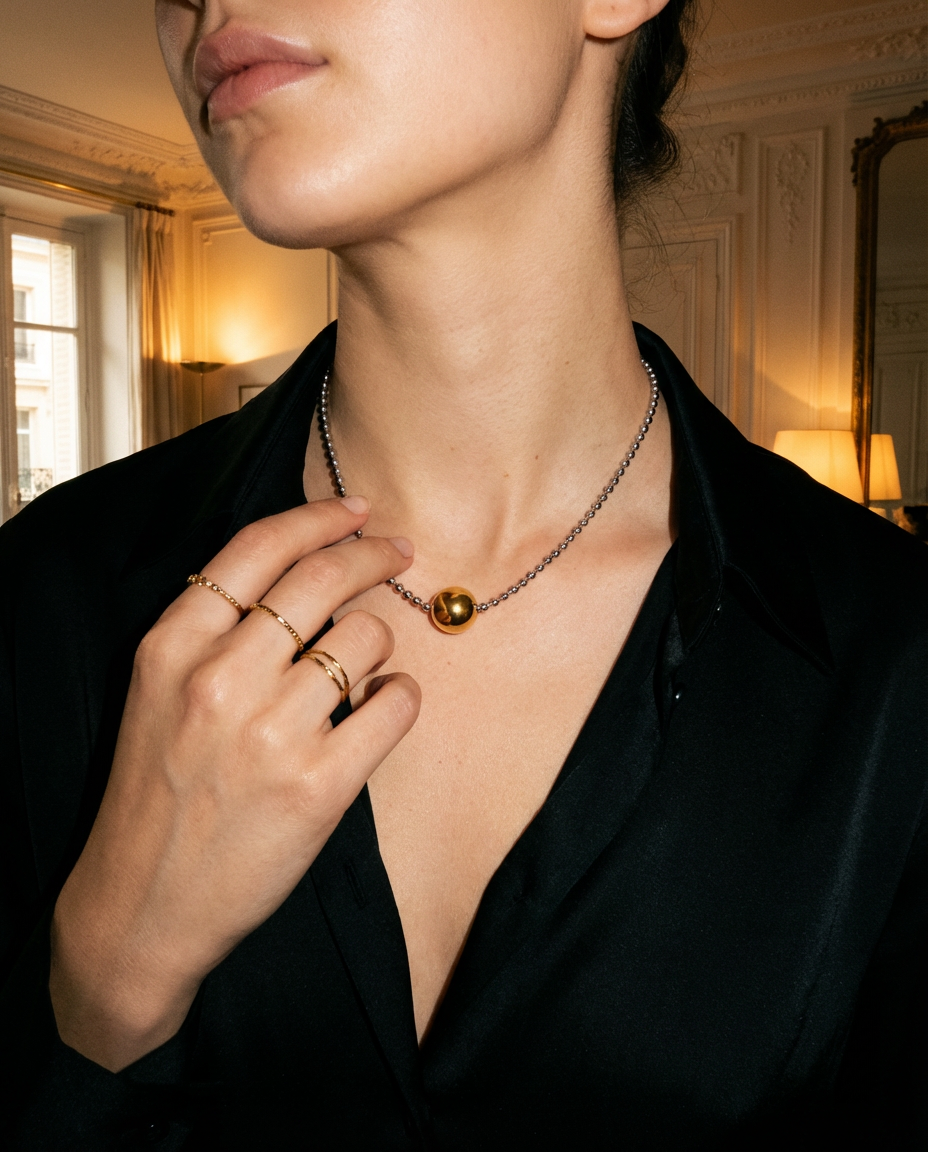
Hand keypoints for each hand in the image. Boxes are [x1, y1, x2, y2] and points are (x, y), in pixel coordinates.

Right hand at [49, 497, 419, 1070]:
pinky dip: (401, 695)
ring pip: (365, 637)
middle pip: (321, 578)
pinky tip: (383, 705)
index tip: (355, 511)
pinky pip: (396, 704)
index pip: (257, 548)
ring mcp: (271, 733)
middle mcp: (218, 679)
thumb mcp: (156, 693)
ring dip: (380, 640)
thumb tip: (302, 571)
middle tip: (396, 553)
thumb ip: (212, 630)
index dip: (318, 517)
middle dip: (372, 554)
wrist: (142, 904)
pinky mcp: (319, 786)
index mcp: (171, 647)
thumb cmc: (157, 792)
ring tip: (365, 665)